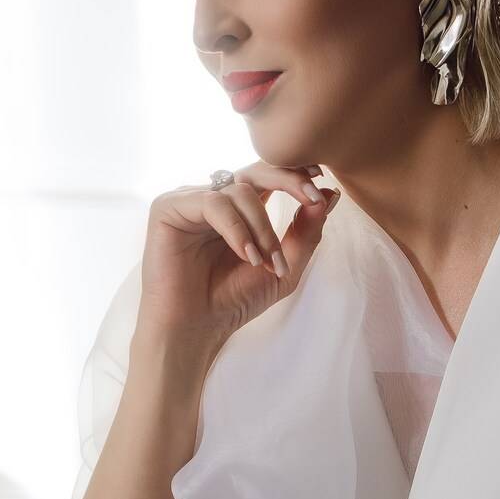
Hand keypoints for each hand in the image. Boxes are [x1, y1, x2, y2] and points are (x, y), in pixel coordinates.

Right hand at [135, 160, 339, 347]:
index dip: (296, 175)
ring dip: (262, 228)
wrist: (196, 328)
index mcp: (240, 210)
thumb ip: (306, 232)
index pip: (270, 177)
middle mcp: (215, 199)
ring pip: (240, 191)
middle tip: (312, 199)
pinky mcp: (168, 208)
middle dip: (289, 181)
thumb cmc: (234, 301)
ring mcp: (191, 201)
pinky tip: (246, 257)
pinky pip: (213, 203)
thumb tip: (330, 194)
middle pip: (256, 170)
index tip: (321, 186)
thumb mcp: (284, 268)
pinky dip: (237, 230)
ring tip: (265, 262)